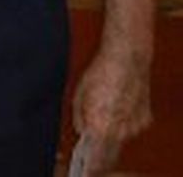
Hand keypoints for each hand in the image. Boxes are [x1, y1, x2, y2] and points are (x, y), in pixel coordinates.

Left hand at [71, 46, 150, 173]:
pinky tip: (120, 106)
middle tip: (94, 141)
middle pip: (110, 150)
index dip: (90, 164)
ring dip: (113, 132)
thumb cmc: (100, 73)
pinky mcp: (145, 119)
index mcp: (99, 125)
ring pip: (121, 138)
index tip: (86, 169)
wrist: (127, 59)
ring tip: (107, 111)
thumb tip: (81, 132)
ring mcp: (135, 126)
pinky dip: (126, 121)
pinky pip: (132, 127)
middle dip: (101, 148)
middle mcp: (120, 129)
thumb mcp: (79, 93)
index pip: (95, 156)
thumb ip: (78, 117)